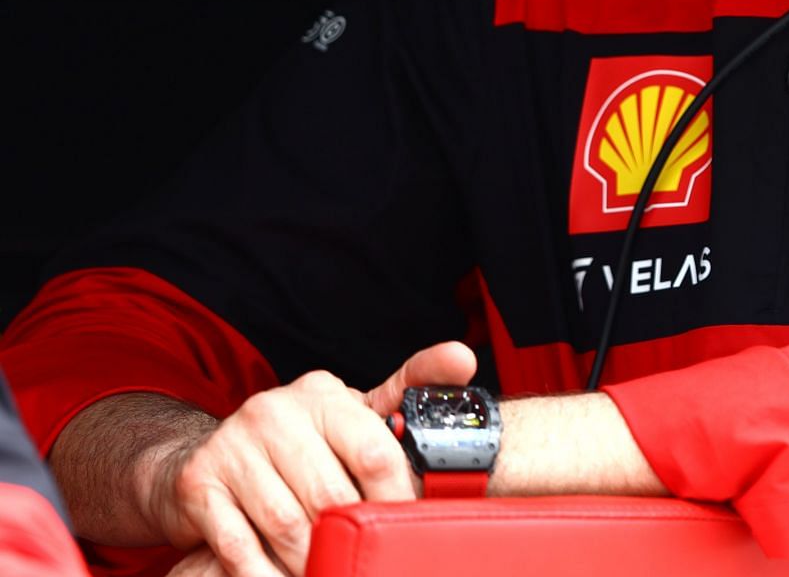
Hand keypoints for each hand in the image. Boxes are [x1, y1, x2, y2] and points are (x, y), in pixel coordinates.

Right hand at [145, 342, 475, 576]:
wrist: (205, 459)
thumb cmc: (299, 443)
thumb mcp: (353, 412)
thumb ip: (409, 389)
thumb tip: (464, 358)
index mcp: (322, 394)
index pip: (373, 450)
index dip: (396, 497)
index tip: (408, 530)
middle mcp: (274, 412)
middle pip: (331, 494)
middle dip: (355, 537)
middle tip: (374, 562)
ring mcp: (232, 447)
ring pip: (288, 524)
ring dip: (313, 561)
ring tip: (335, 573)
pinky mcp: (199, 485)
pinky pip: (239, 545)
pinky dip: (265, 574)